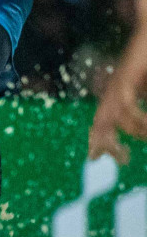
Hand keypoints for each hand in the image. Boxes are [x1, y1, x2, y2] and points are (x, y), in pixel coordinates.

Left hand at [90, 45, 146, 164]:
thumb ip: (142, 111)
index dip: (97, 140)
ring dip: (132, 131)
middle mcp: (111, 90)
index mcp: (114, 93)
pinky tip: (146, 125)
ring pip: (115, 116)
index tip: (95, 158)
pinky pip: (125, 103)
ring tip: (145, 138)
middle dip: (105, 143)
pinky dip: (136, 117)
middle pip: (100, 121)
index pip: (101, 120)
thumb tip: (143, 126)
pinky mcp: (126, 76)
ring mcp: (117, 83)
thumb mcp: (145, 87)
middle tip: (120, 159)